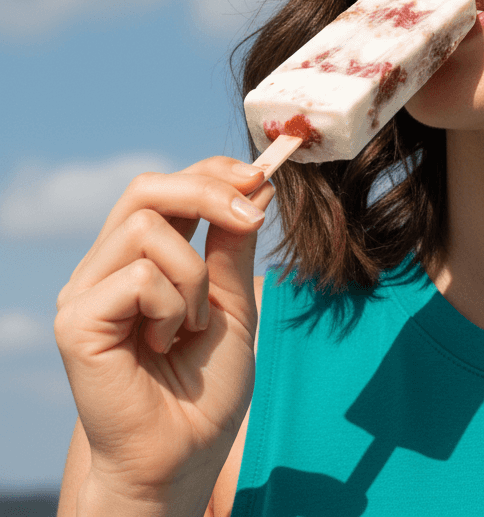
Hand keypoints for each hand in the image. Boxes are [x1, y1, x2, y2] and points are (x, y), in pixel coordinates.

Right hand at [54, 157, 275, 514]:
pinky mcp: (75, 322)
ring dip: (192, 276)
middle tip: (251, 216)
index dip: (210, 172)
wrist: (183, 458)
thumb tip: (254, 184)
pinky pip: (138, 277)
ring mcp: (84, 293)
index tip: (260, 177)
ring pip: (147, 228)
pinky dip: (171, 307)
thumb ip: (232, 246)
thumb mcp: (233, 304)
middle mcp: (104, 269)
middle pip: (146, 189)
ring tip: (192, 327)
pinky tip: (166, 345)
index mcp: (139, 260)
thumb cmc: (203, 391)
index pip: (165, 188)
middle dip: (206, 191)